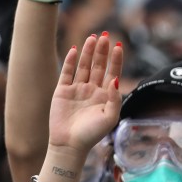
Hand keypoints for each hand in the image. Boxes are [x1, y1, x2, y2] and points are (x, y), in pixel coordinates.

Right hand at [48, 34, 122, 156]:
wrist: (69, 145)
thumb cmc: (91, 134)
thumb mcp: (110, 117)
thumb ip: (115, 98)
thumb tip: (116, 79)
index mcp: (105, 95)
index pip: (112, 72)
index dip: (115, 59)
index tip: (118, 46)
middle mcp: (91, 90)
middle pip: (98, 65)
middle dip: (102, 51)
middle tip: (105, 36)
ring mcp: (77, 89)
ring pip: (83, 66)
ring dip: (88, 52)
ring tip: (92, 38)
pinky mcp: (62, 91)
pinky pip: (67, 73)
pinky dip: (70, 61)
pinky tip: (75, 50)